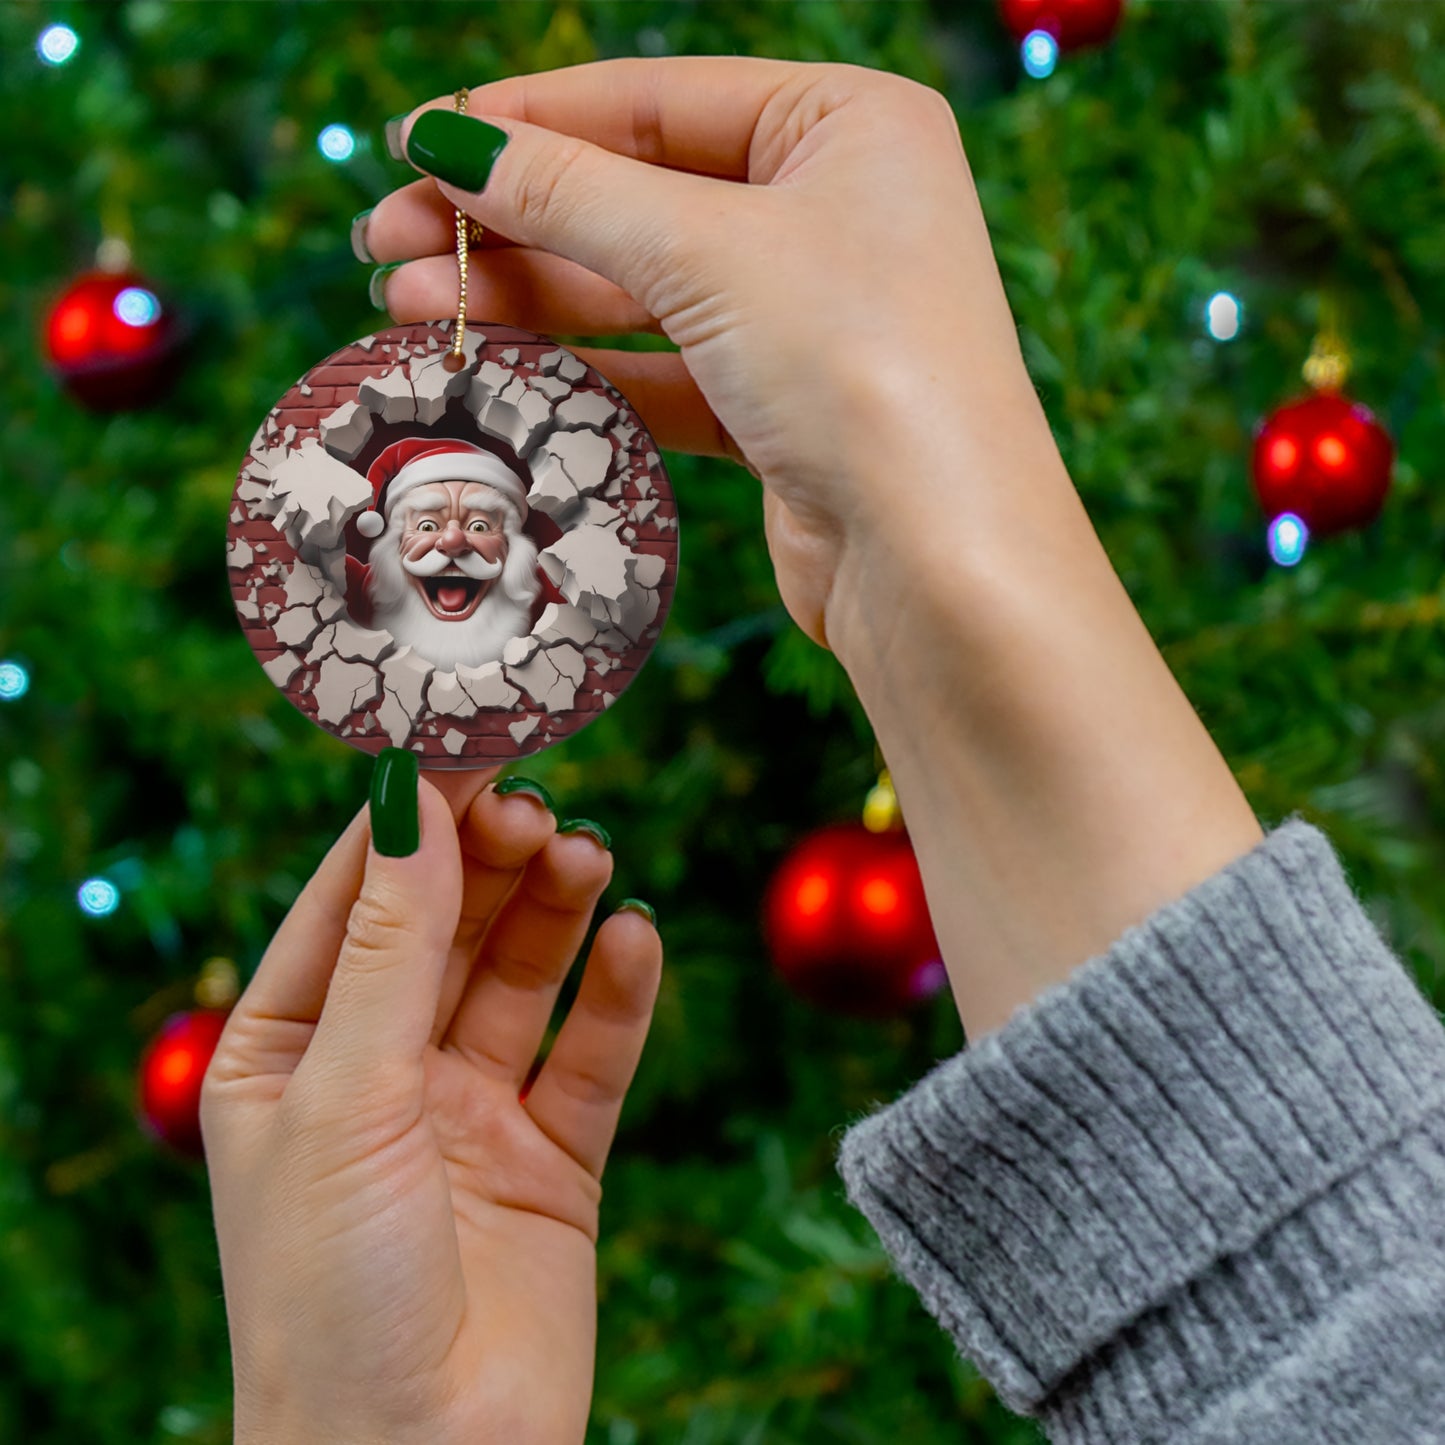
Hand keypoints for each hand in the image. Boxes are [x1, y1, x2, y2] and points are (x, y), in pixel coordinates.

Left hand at [201, 767, 661, 1444]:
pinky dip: (617, 995)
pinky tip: (635, 940)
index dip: (409, 822)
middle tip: (539, 806)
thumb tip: (412, 801)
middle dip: (490, 862)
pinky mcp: (552, 1159)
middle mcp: (380, 1071)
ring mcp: (469, 1113)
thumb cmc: (331, 1295)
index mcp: (289, 1052)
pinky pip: (591, 1055)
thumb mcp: (346, 1097)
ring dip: (555, 911)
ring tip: (588, 857)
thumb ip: (391, 947)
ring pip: (521, 977)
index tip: (467, 743)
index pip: (352, 900)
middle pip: (447, 927)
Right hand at [362, 60, 1262, 1042]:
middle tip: (387, 243)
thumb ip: (570, 193)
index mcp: (847, 126)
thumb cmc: (860, 368)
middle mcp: (835, 211)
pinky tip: (493, 364)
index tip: (417, 145)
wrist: (939, 561)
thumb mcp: (707, 252)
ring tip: (409, 304)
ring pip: (640, 290)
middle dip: (511, 221)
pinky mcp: (783, 409)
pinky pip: (662, 368)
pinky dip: (581, 367)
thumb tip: (446, 143)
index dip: (528, 121)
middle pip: (638, 197)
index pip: (656, 99)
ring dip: (528, 296)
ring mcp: (809, 316)